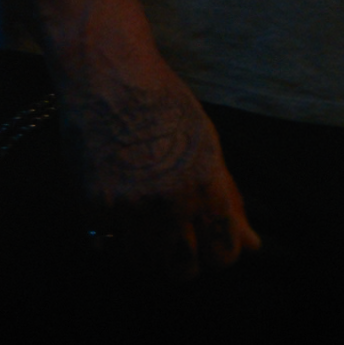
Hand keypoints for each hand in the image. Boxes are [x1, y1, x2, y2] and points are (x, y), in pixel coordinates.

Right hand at [61, 50, 263, 282]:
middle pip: (184, 270)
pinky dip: (115, 231)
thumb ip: (228, 199)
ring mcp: (126, 208)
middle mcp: (166, 203)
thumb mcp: (208, 145)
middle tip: (178, 237)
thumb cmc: (162, 102)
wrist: (106, 75)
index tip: (209, 239)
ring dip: (149, 249)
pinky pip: (108, 242)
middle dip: (185, 258)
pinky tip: (119, 202)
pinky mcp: (92, 206)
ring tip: (146, 219)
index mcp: (202, 186)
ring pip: (145, 263)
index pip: (223, 255)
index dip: (218, 250)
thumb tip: (251, 244)